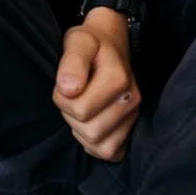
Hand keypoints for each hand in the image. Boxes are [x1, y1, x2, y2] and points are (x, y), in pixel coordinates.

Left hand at [53, 10, 140, 160]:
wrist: (110, 45)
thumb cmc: (91, 43)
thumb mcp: (78, 41)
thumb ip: (72, 62)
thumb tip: (68, 89)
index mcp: (118, 80)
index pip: (80, 110)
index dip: (61, 98)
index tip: (63, 84)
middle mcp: (131, 101)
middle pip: (90, 131)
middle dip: (71, 115)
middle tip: (72, 96)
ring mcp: (134, 118)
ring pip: (101, 146)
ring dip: (81, 131)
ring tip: (81, 108)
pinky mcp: (131, 130)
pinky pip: (110, 153)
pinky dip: (95, 144)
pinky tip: (88, 123)